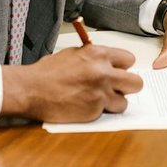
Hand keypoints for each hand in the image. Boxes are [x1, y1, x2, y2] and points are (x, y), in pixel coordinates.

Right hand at [0, 46, 141, 122]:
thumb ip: (94, 58)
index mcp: (98, 54)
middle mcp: (103, 73)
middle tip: (116, 88)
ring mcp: (100, 93)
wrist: (31, 89)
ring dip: (114, 102)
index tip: (117, 71)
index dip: (123, 67)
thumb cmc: (47, 72)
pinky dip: (99, 111)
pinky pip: (107, 113)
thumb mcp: (73, 54)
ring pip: (124, 102)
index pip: (129, 59)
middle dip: (127, 86)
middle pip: (136, 82)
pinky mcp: (94, 111)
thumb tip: (109, 63)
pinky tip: (85, 106)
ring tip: (98, 100)